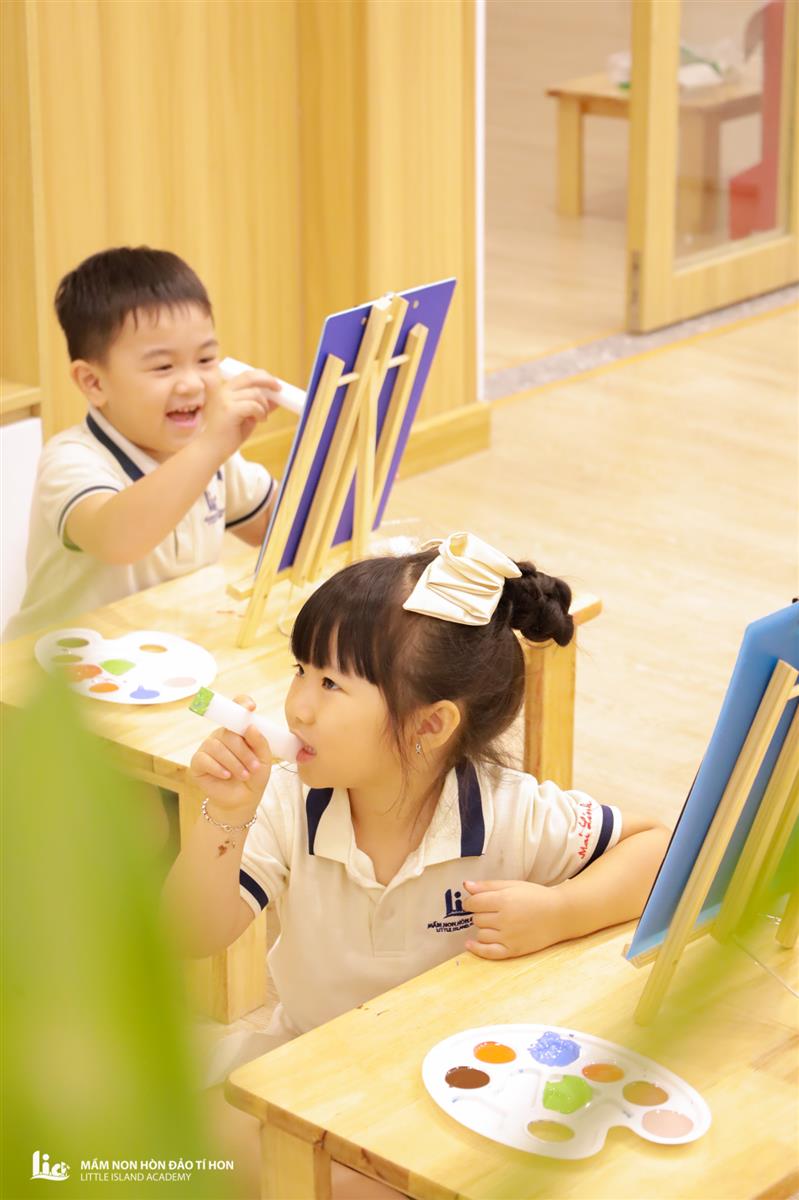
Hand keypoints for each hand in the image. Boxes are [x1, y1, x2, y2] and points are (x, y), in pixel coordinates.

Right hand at [190, 695, 272, 819]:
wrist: (242, 800)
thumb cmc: (254, 776)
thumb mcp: (264, 760)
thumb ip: (260, 742)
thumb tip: (250, 727)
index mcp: (237, 730)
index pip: (236, 709)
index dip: (241, 703)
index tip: (251, 707)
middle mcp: (220, 736)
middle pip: (228, 733)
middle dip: (243, 751)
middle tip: (254, 767)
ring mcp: (207, 748)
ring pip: (217, 746)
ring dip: (234, 762)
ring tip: (244, 775)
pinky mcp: (197, 762)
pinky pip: (204, 759)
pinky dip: (218, 768)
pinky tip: (227, 775)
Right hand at [201, 370, 279, 459]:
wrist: (212, 450)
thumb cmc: (228, 436)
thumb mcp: (247, 417)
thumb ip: (259, 406)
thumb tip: (275, 399)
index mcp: (226, 390)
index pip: (246, 375)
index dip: (263, 376)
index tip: (274, 383)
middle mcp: (223, 391)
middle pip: (250, 377)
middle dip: (268, 381)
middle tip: (278, 390)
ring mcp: (225, 399)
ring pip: (255, 394)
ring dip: (264, 406)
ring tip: (263, 417)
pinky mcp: (229, 409)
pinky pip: (253, 405)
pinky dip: (261, 413)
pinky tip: (259, 420)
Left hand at [461, 878, 567, 959]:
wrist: (560, 914)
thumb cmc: (536, 897)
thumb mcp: (513, 885)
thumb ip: (488, 886)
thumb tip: (466, 885)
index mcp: (504, 899)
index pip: (474, 903)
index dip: (470, 902)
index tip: (472, 902)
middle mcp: (505, 919)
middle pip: (477, 918)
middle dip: (480, 914)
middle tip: (491, 911)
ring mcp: (509, 936)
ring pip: (481, 934)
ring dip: (483, 928)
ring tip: (495, 923)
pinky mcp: (514, 950)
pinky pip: (489, 952)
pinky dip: (477, 949)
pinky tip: (470, 944)